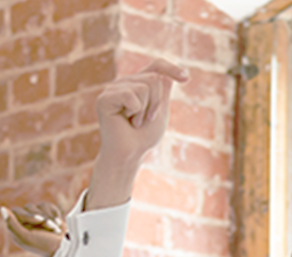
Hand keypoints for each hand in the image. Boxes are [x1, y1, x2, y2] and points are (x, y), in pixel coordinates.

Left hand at [1, 200, 66, 256]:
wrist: (67, 249)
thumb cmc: (45, 245)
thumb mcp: (26, 237)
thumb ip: (12, 224)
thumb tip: (2, 208)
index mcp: (17, 230)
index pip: (17, 211)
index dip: (28, 214)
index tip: (39, 220)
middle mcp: (26, 223)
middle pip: (29, 207)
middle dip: (42, 216)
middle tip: (50, 227)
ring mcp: (37, 219)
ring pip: (39, 206)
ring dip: (49, 217)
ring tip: (56, 229)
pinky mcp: (48, 215)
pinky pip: (48, 205)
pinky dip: (55, 214)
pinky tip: (59, 224)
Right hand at [86, 59, 190, 209]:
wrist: (130, 154)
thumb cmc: (144, 136)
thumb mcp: (160, 110)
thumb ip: (163, 90)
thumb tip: (172, 73)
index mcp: (138, 83)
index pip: (157, 65)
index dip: (171, 68)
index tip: (186, 79)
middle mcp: (125, 82)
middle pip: (155, 78)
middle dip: (157, 103)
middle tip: (146, 120)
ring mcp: (114, 89)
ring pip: (144, 86)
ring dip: (146, 110)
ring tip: (135, 122)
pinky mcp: (105, 98)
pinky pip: (131, 95)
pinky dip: (135, 111)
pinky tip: (126, 121)